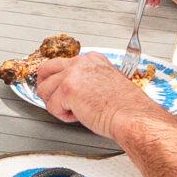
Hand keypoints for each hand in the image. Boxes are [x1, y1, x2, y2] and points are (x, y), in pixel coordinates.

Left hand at [33, 49, 158, 134]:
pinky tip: (78, 116)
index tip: (64, 93)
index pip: (62, 64)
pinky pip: (51, 106)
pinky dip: (62, 116)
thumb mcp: (107, 83)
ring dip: (56, 105)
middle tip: (54, 102)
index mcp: (92, 59)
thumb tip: (75, 91)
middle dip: (46, 88)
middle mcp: (80, 62)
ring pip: (44, 90)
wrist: (132, 116)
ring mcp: (72, 74)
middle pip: (45, 70)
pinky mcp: (67, 89)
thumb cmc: (126, 106)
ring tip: (73, 112)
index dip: (60, 82)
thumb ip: (88, 80)